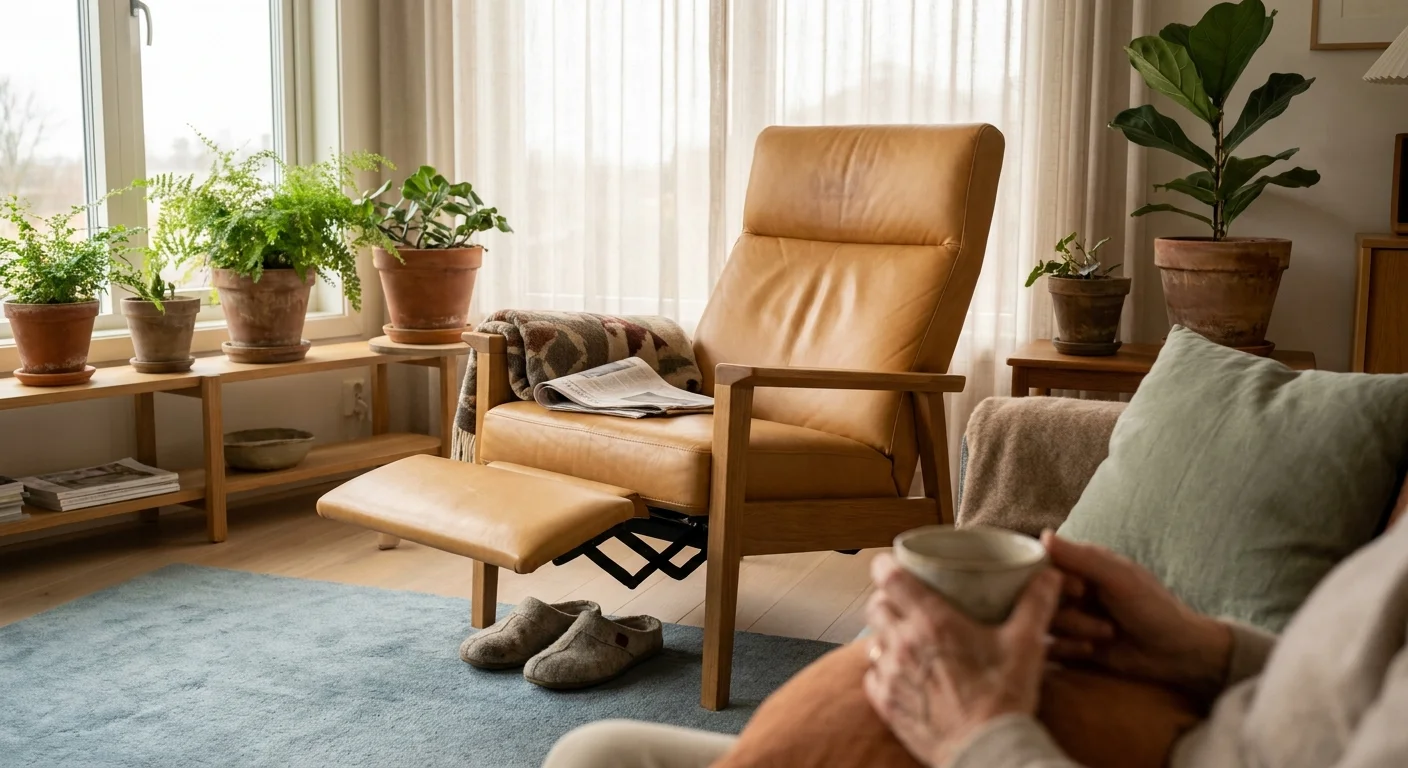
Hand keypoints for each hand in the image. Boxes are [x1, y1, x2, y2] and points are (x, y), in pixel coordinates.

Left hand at [863, 553, 1062, 767]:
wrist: (987, 751)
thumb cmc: (1004, 696)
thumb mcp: (1026, 644)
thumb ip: (1036, 604)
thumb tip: (1050, 573)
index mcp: (932, 621)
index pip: (890, 578)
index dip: (886, 565)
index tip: (892, 563)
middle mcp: (904, 643)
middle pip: (876, 606)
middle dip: (887, 599)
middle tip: (904, 601)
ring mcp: (892, 675)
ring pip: (872, 640)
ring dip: (885, 635)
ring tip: (904, 637)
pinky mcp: (887, 704)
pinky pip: (872, 677)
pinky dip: (882, 671)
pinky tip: (900, 673)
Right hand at [1042, 530, 1230, 699]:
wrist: (1177, 653)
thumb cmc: (1154, 608)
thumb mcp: (1120, 578)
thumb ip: (1082, 558)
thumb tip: (1044, 535)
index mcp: (1081, 566)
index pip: (1043, 563)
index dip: (1050, 578)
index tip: (1078, 589)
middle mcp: (1070, 590)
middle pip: (1038, 596)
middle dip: (1066, 610)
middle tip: (1097, 616)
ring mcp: (1070, 618)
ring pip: (1043, 621)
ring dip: (1074, 629)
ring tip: (1106, 634)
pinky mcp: (1070, 645)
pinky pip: (1049, 645)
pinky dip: (1067, 648)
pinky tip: (1091, 650)